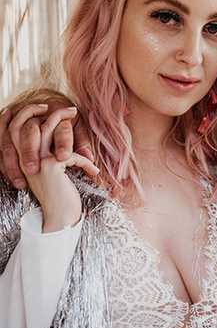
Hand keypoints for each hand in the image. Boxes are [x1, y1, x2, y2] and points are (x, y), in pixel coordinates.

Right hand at [9, 106, 98, 232]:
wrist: (61, 221)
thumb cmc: (60, 198)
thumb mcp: (55, 174)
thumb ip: (54, 155)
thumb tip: (62, 144)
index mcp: (24, 160)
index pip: (11, 130)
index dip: (20, 115)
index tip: (39, 106)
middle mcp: (26, 160)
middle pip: (24, 125)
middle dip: (41, 109)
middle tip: (63, 106)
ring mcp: (36, 162)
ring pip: (44, 128)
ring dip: (60, 117)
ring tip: (74, 112)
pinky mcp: (52, 167)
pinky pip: (70, 151)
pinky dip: (85, 159)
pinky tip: (93, 171)